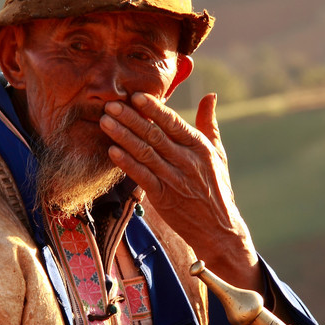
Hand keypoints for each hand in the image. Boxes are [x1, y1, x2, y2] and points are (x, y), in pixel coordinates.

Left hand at [100, 92, 260, 291]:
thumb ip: (209, 123)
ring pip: (145, 153)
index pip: (173, 122)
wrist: (219, 229)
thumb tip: (210, 95)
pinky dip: (127, 163)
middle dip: (131, 118)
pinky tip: (112, 151)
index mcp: (199, 147)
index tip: (135, 95)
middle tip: (111, 104)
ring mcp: (174, 179)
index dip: (154, 108)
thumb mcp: (218, 153)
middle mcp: (187, 161)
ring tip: (105, 122)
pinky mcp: (163, 198)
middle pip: (155, 135)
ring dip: (123, 136)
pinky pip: (142, 177)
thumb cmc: (216, 187)